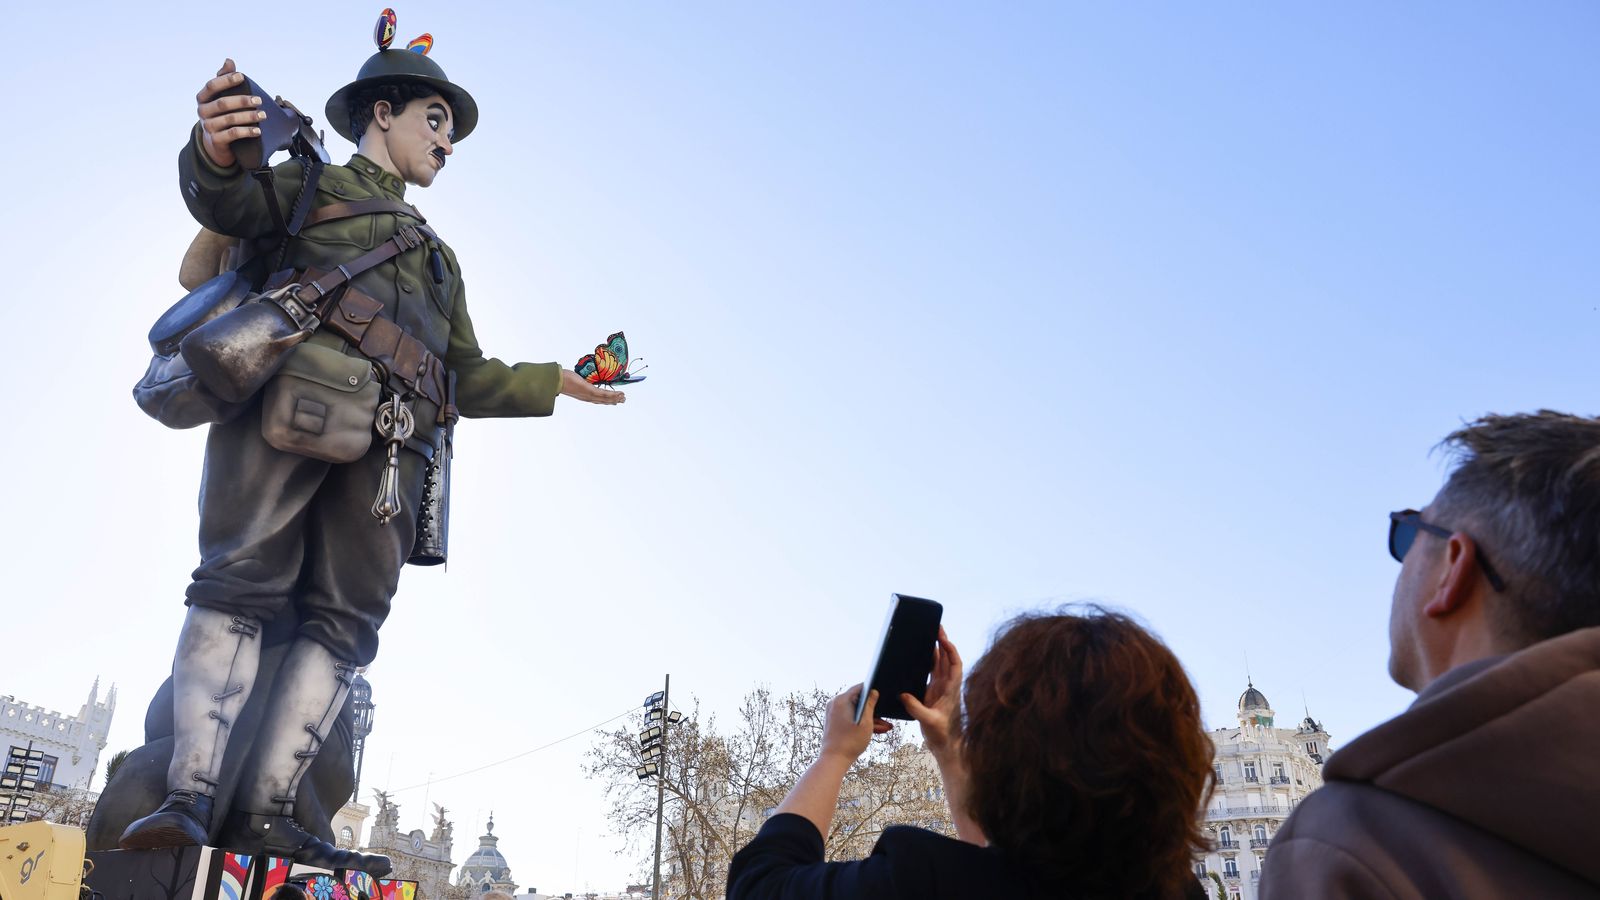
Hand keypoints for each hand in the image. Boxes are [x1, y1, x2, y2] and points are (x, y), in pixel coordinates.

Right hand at [196, 59, 265, 168]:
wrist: (216, 143)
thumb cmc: (221, 113)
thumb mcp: (221, 96)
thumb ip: (224, 78)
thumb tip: (229, 60)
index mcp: (203, 98)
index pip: (212, 85)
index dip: (226, 80)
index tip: (242, 76)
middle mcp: (202, 111)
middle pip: (223, 104)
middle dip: (242, 101)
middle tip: (259, 100)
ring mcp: (208, 126)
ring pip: (229, 119)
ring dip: (248, 116)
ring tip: (263, 115)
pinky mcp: (216, 140)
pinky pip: (232, 134)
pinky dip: (246, 132)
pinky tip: (258, 131)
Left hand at [560, 369, 625, 404]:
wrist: (556, 380)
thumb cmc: (563, 378)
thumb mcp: (574, 380)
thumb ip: (580, 379)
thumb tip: (581, 376)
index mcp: (584, 395)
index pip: (598, 399)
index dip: (607, 400)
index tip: (614, 400)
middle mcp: (587, 397)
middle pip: (603, 401)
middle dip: (614, 401)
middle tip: (623, 400)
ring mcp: (588, 395)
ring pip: (605, 398)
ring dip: (615, 398)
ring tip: (623, 397)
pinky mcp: (589, 391)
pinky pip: (603, 394)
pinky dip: (612, 395)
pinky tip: (618, 394)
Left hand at [821, 685, 891, 760]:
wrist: (834, 759)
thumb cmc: (850, 741)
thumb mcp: (866, 722)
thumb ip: (870, 704)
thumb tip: (874, 692)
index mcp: (841, 700)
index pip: (860, 688)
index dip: (872, 690)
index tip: (882, 694)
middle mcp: (835, 704)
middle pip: (859, 701)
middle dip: (874, 710)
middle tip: (887, 718)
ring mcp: (834, 713)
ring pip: (856, 712)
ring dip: (870, 719)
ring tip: (886, 727)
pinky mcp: (835, 722)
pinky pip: (850, 718)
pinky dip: (861, 723)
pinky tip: (876, 730)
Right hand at [903, 627, 962, 760]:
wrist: (946, 744)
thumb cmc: (942, 734)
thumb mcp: (929, 721)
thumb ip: (916, 708)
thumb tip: (903, 695)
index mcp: (951, 690)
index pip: (955, 665)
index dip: (951, 651)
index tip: (943, 639)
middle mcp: (948, 686)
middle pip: (948, 659)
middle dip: (944, 642)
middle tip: (937, 627)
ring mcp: (941, 688)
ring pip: (941, 663)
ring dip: (937, 649)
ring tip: (931, 633)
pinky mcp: (934, 692)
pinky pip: (933, 671)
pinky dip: (930, 660)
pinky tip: (924, 653)